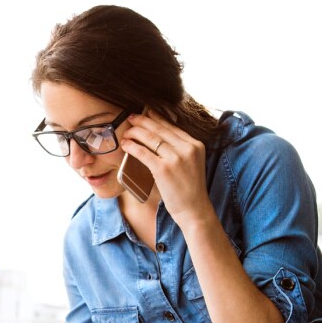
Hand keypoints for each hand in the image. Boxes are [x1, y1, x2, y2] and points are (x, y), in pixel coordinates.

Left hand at [121, 110, 212, 225]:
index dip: (156, 118)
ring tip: (126, 131)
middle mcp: (187, 148)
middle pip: (160, 129)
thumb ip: (180, 150)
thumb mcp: (191, 164)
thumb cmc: (189, 190)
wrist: (194, 210)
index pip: (172, 127)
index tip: (145, 113)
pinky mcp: (164, 169)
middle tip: (131, 117)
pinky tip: (125, 144)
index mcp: (195, 145)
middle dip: (143, 121)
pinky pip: (144, 153)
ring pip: (151, 138)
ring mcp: (176, 158)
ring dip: (135, 132)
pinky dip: (132, 147)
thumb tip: (160, 139)